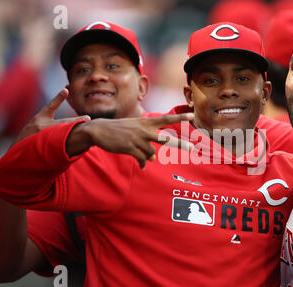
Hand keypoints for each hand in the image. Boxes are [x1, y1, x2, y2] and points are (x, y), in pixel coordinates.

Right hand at [12, 89, 89, 145]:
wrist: (16, 155)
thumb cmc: (27, 139)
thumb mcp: (33, 127)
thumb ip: (46, 123)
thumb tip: (57, 112)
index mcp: (38, 120)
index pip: (50, 106)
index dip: (58, 98)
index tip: (66, 90)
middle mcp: (41, 126)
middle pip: (63, 122)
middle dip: (76, 121)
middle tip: (88, 118)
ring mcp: (44, 138)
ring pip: (63, 135)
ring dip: (75, 134)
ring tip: (88, 132)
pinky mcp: (46, 149)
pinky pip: (61, 147)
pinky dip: (70, 147)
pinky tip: (80, 148)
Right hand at [66, 113, 194, 168]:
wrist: (99, 130)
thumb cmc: (120, 130)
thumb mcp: (135, 130)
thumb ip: (147, 142)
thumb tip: (153, 160)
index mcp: (147, 123)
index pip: (166, 119)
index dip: (179, 118)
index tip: (191, 116)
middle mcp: (145, 130)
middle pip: (166, 140)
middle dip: (180, 144)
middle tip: (193, 148)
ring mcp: (138, 139)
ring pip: (152, 153)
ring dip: (148, 156)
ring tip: (139, 153)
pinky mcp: (130, 148)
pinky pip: (143, 160)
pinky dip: (143, 163)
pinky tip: (142, 165)